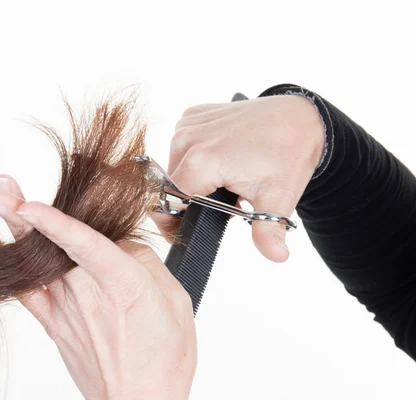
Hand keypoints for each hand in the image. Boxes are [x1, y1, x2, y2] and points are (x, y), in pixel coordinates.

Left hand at [0, 175, 196, 399]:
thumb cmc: (163, 357)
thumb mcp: (176, 301)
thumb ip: (146, 262)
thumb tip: (121, 241)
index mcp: (122, 284)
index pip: (84, 244)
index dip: (54, 222)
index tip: (27, 203)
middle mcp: (87, 292)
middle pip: (51, 244)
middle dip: (21, 210)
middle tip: (0, 184)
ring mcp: (66, 309)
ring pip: (36, 260)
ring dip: (14, 228)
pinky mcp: (54, 323)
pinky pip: (24, 291)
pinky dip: (8, 266)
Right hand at [155, 95, 324, 261]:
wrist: (299, 117)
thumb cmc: (288, 154)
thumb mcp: (278, 198)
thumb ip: (269, 232)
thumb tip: (277, 256)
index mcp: (200, 161)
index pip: (168, 204)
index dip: (176, 222)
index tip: (190, 229)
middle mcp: (186, 139)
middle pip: (170, 186)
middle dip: (188, 201)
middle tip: (219, 204)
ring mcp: (186, 123)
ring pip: (173, 166)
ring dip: (191, 179)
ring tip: (222, 181)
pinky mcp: (190, 115)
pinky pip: (181, 146)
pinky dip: (194, 157)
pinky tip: (219, 158)